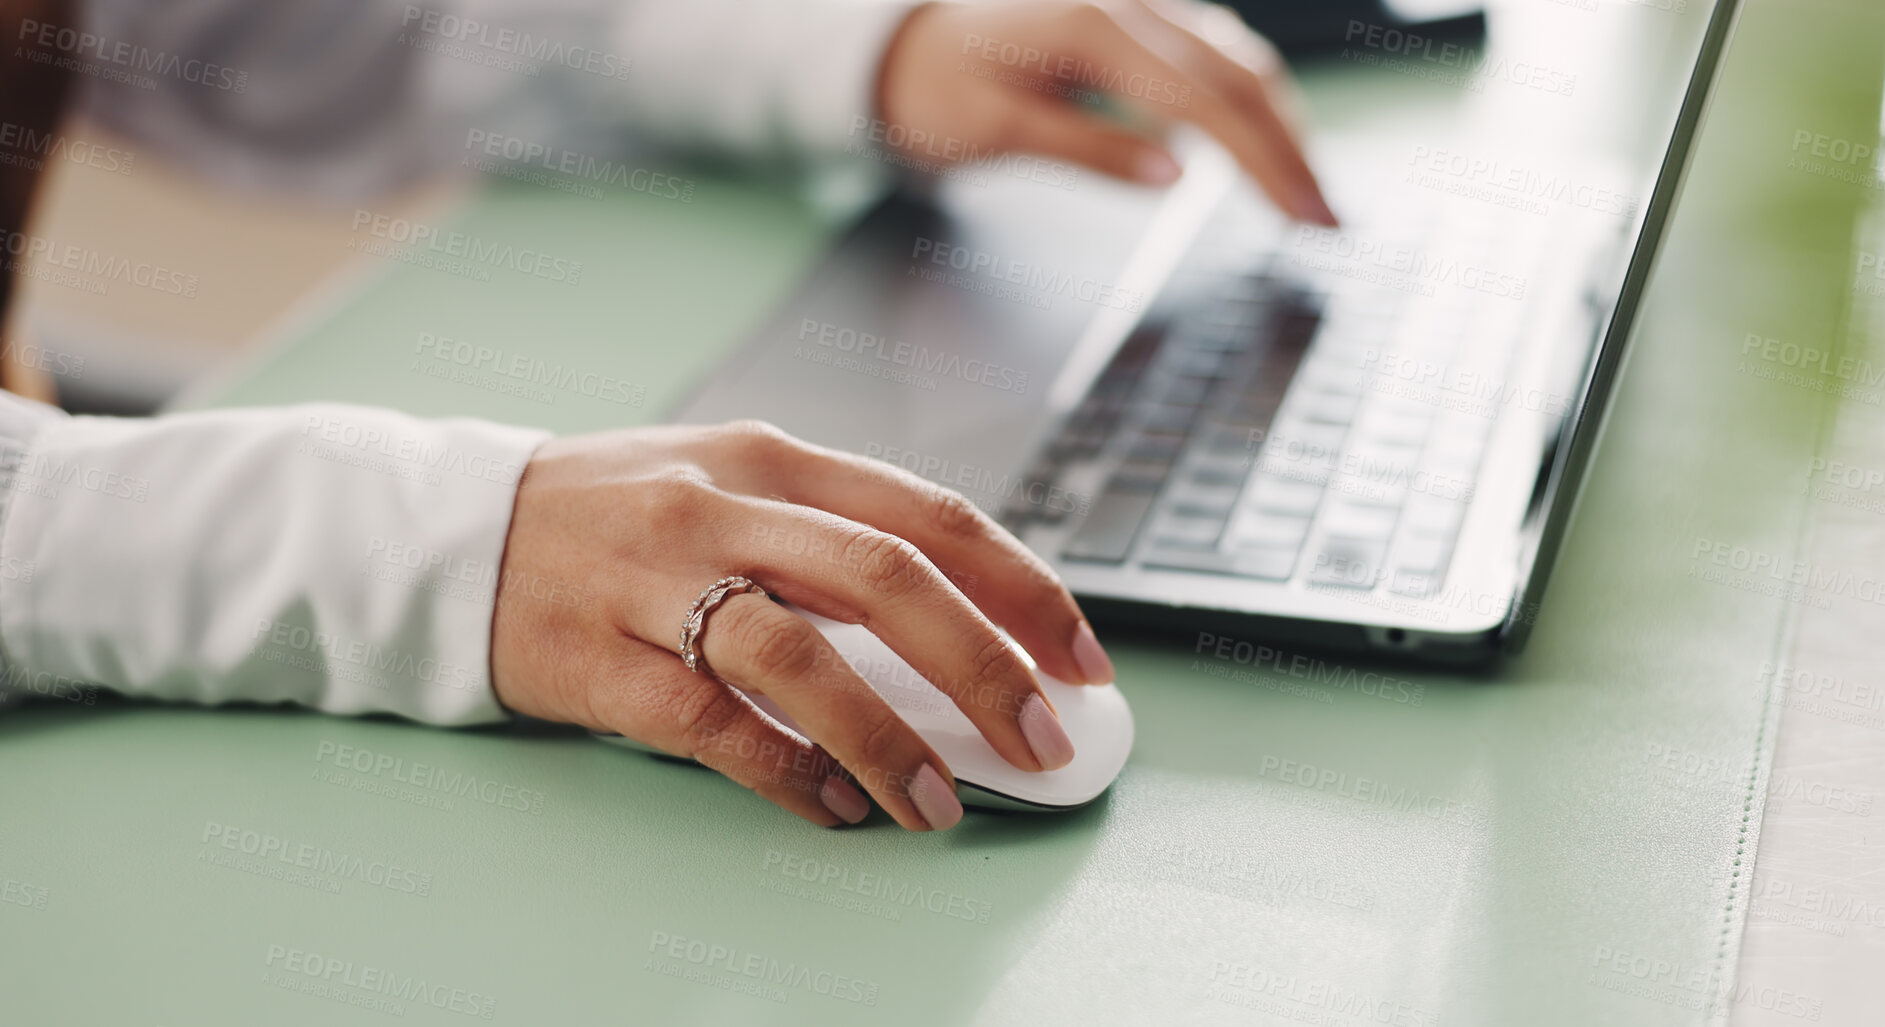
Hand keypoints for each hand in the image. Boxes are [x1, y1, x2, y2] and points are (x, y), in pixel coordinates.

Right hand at [488, 421, 1115, 830]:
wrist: (452, 535)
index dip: (1022, 587)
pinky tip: (830, 806)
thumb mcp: (732, 487)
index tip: (1083, 657)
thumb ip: (834, 541)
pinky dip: (784, 770)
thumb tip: (967, 633)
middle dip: (983, 665)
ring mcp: (656, 580)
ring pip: (800, 655)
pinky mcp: (600, 658)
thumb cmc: (622, 518)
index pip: (930, 513)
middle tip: (1043, 739)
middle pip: (885, 576)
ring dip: (886, 738)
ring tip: (938, 803)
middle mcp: (724, 505)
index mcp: (774, 457)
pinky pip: (711, 723)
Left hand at [875, 0, 1334, 222]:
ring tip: (1309, 195)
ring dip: (1284, 125)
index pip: (1205, 102)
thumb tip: (1174, 178)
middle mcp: (1131, 5)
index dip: (1265, 162)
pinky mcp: (1144, 24)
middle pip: (1242, 75)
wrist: (903, 45)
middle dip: (1294, 150)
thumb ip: (1085, 150)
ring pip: (1240, 59)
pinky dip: (1252, 104)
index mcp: (1094, 27)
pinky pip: (1216, 56)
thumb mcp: (991, 130)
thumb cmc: (936, 89)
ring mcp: (1142, 9)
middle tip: (1331, 221)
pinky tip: (1265, 150)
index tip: (1305, 216)